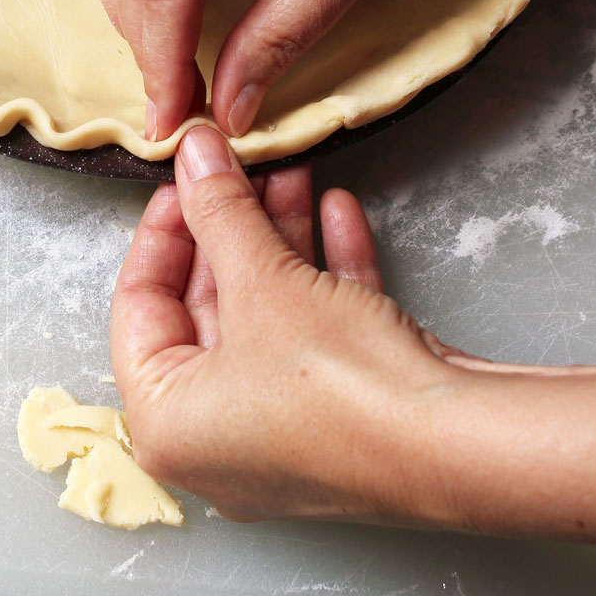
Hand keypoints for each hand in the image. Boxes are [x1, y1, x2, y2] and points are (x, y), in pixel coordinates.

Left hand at [111, 126, 595, 540]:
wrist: (458, 445)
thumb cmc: (339, 383)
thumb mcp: (262, 278)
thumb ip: (219, 209)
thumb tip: (192, 150)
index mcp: (168, 424)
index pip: (136, 309)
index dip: (160, 231)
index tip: (185, 177)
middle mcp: (216, 441)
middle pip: (206, 309)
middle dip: (229, 228)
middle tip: (242, 167)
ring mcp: (283, 434)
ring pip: (266, 316)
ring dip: (279, 241)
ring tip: (294, 171)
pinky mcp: (343, 421)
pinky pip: (316, 336)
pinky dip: (324, 275)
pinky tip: (340, 211)